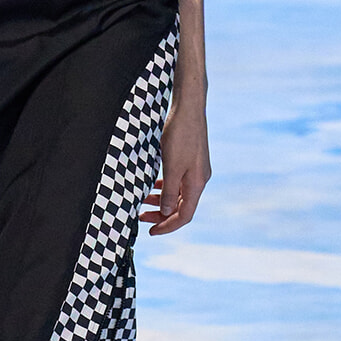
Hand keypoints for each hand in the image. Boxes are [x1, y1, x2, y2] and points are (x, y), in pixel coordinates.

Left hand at [140, 99, 210, 234]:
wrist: (188, 108)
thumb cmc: (180, 135)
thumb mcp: (171, 166)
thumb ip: (168, 191)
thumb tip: (165, 212)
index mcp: (197, 184)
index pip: (184, 215)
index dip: (168, 226)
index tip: (151, 232)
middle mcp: (199, 179)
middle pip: (181, 206)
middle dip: (162, 215)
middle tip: (142, 218)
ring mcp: (196, 169)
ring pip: (178, 194)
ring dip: (161, 200)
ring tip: (143, 201)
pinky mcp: (191, 160)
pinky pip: (177, 181)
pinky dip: (164, 187)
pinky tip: (151, 183)